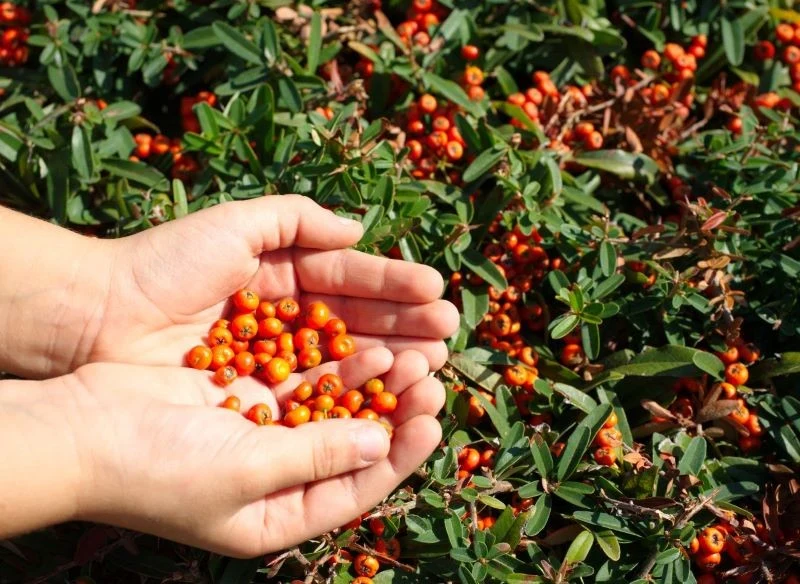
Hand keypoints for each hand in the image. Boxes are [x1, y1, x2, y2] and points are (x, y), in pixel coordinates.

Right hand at [57, 347, 443, 556]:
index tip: (433, 422)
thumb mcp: (247, 470)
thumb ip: (318, 455)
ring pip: (331, 408)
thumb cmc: (157, 469)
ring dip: (367, 382)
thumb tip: (382, 445)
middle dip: (391, 411)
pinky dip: (329, 367)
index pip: (356, 489)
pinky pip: (301, 382)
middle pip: (351, 444)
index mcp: (278, 515)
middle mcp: (275, 478)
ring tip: (406, 352)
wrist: (80, 429)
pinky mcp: (244, 397)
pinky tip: (359, 343)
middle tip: (430, 375)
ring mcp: (261, 435)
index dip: (399, 457)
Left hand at [87, 195, 458, 371]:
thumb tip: (358, 229)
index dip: (394, 284)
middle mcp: (287, 318)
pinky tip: (388, 391)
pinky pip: (314, 394)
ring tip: (433, 361)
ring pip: (344, 359)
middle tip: (448, 331)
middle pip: (357, 321)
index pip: (351, 277)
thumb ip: (297, 219)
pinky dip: (351, 393)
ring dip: (391, 359)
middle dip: (405, 325)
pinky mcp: (259, 398)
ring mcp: (275, 360)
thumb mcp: (234, 223)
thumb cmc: (164, 263)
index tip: (435, 291)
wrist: (100, 316)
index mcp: (284, 273)